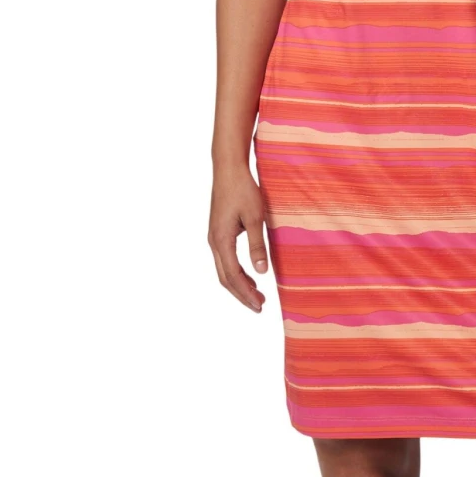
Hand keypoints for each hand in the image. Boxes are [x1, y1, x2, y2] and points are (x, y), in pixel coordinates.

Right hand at [208, 165, 269, 311]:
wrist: (228, 169)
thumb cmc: (243, 190)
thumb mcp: (255, 217)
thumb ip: (257, 245)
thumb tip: (261, 272)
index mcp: (221, 240)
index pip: (233, 276)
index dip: (246, 293)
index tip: (260, 305)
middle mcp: (214, 242)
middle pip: (225, 278)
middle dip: (241, 294)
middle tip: (259, 307)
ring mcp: (214, 237)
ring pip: (224, 270)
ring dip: (239, 285)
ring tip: (256, 295)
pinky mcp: (218, 232)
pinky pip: (225, 260)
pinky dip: (236, 272)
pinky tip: (249, 275)